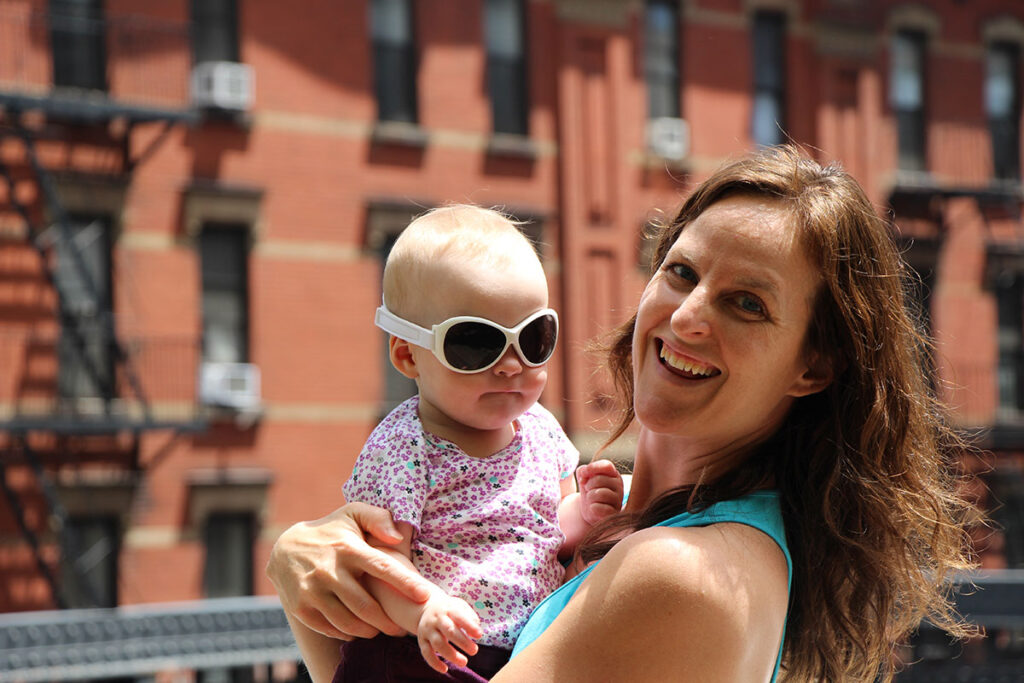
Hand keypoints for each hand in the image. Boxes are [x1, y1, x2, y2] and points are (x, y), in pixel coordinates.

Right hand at [266, 502, 433, 639]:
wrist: (284, 549)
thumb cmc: (331, 531)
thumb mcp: (352, 514)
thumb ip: (378, 519)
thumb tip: (397, 538)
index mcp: (348, 549)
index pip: (383, 567)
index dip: (405, 583)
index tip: (424, 595)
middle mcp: (330, 571)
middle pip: (367, 606)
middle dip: (388, 622)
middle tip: (400, 629)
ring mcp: (312, 591)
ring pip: (348, 622)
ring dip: (369, 631)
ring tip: (379, 630)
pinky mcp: (300, 607)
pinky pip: (330, 628)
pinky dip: (347, 633)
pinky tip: (357, 630)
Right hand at [416, 594, 482, 673]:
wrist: (426, 608)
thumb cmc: (450, 611)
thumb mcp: (460, 607)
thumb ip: (470, 617)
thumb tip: (476, 633)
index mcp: (448, 609)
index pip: (460, 616)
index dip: (469, 626)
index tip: (479, 635)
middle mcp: (436, 619)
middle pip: (449, 630)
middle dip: (462, 642)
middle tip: (474, 651)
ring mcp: (427, 630)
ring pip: (438, 643)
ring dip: (451, 655)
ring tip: (464, 662)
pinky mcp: (422, 640)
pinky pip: (426, 653)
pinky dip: (434, 663)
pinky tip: (445, 669)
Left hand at [576, 459, 623, 525]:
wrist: (591, 510)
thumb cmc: (590, 490)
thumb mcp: (585, 477)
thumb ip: (583, 470)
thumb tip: (583, 473)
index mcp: (613, 474)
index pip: (606, 465)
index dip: (592, 468)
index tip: (583, 474)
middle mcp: (619, 486)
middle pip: (599, 479)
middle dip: (588, 485)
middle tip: (588, 489)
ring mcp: (618, 500)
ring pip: (599, 494)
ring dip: (589, 496)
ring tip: (591, 499)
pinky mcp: (613, 513)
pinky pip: (598, 508)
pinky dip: (592, 508)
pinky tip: (594, 508)